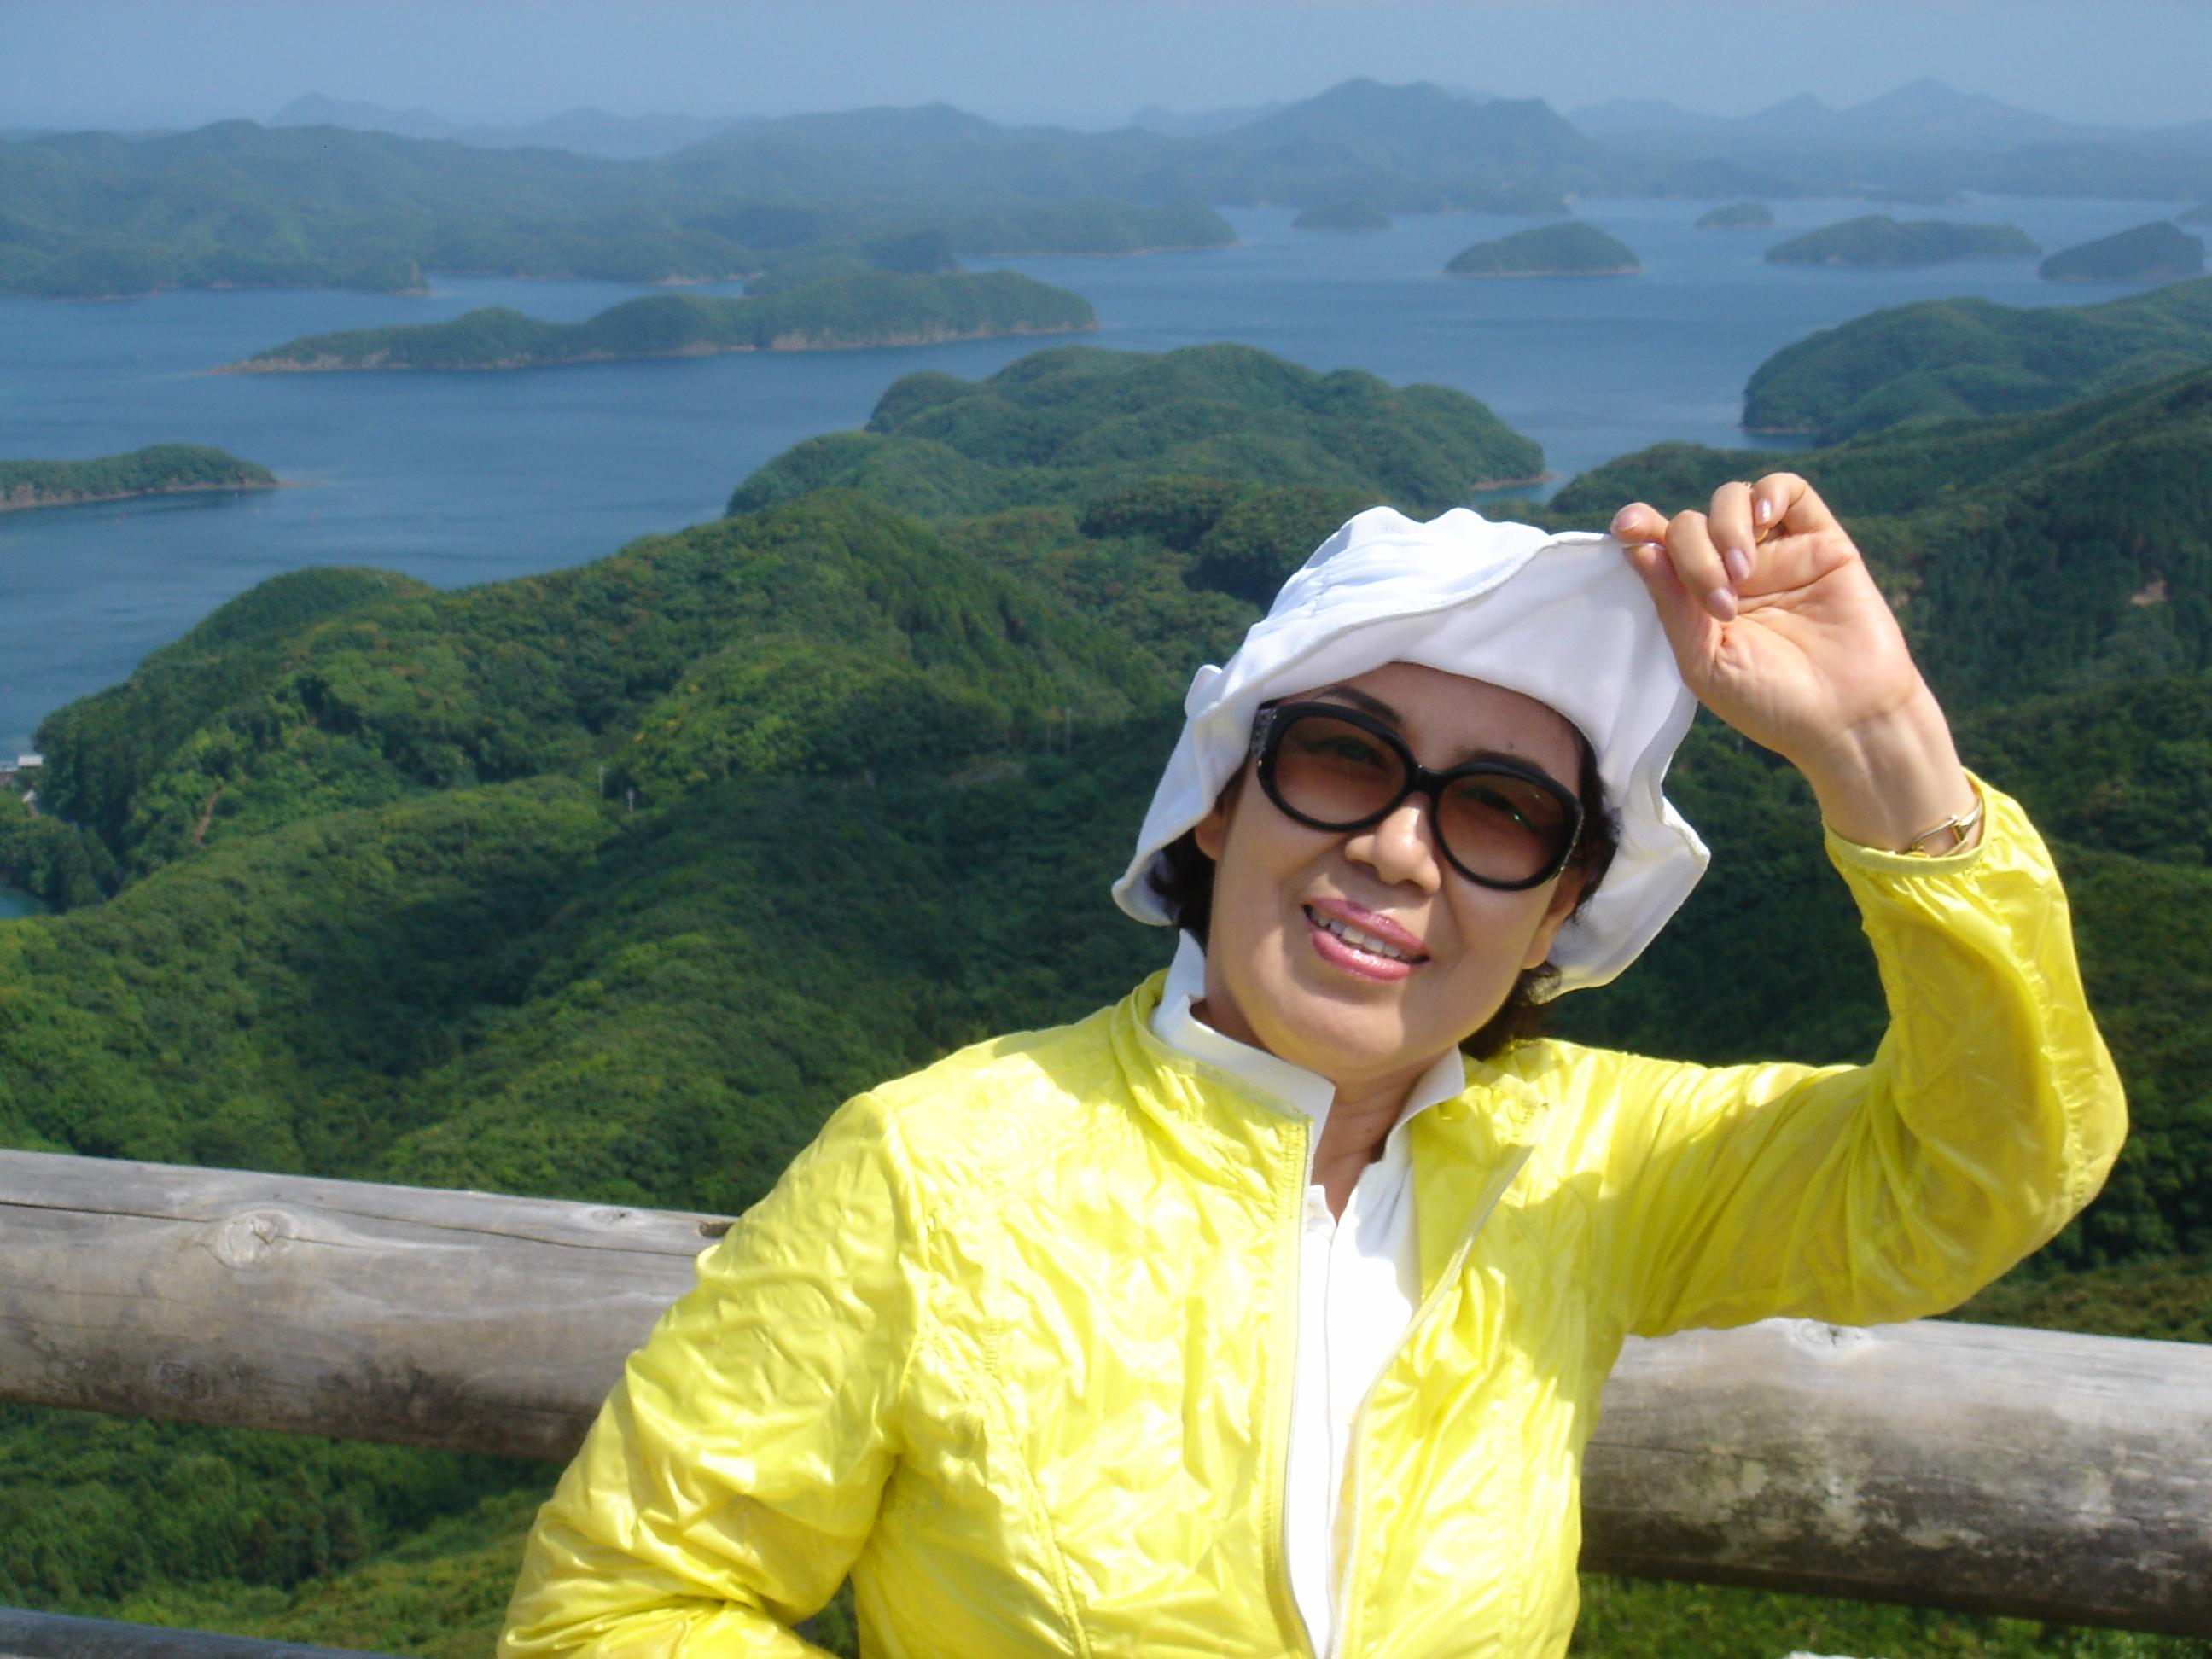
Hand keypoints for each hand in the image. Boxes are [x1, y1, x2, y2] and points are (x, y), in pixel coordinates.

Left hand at [1611, 475, 1980, 851]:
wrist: (1847, 716)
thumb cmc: (1770, 701)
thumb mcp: (1705, 662)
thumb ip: (1672, 604)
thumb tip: (1636, 547)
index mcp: (1695, 601)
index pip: (1659, 548)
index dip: (1640, 527)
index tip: (1626, 527)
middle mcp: (1731, 572)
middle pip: (1690, 525)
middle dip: (1692, 555)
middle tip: (1719, 603)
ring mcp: (1776, 554)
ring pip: (1732, 500)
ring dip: (1725, 527)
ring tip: (1742, 573)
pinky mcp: (1821, 542)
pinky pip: (1788, 490)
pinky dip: (1768, 493)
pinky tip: (1763, 519)